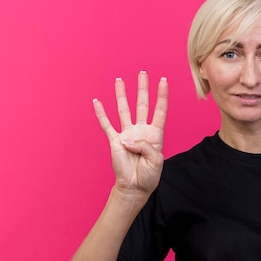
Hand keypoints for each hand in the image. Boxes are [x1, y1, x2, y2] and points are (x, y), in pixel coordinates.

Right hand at [93, 71, 167, 197]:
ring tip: (119, 81)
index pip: (159, 110)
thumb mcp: (155, 160)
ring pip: (124, 110)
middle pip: (142, 104)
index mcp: (155, 134)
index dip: (162, 96)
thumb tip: (127, 139)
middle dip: (143, 88)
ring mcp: (127, 134)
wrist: (134, 187)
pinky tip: (97, 102)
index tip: (164, 80)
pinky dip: (101, 114)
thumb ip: (144, 146)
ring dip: (122, 95)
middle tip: (143, 73)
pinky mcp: (115, 141)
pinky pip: (107, 125)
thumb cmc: (148, 175)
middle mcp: (141, 130)